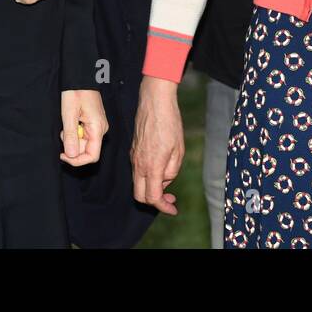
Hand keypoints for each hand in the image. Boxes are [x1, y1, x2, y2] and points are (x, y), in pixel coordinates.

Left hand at [60, 89, 106, 165]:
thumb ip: (71, 135)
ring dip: (72, 138)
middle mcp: (101, 130)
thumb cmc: (76, 93)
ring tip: (67, 124)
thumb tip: (71, 155)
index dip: (77, 160)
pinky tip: (71, 121)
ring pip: (84, 143)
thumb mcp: (69, 114)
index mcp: (98, 129)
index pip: (92, 156)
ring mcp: (98, 126)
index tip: (63, 154)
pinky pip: (84, 135)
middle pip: (87, 150)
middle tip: (63, 132)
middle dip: (72, 146)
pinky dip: (75, 132)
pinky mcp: (94, 123)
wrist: (81, 78)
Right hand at [131, 76, 184, 214]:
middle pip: (140, 195)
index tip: (173, 209)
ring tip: (169, 182)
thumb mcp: (178, 149)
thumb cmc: (169, 122)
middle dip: (155, 202)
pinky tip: (161, 169)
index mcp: (151, 166)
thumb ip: (172, 170)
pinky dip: (148, 177)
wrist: (154, 102)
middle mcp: (138, 164)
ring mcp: (134, 157)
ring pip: (138, 183)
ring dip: (152, 188)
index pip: (153, 197)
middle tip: (170, 199)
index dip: (163, 207)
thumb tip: (165, 180)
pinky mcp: (133, 151)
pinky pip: (138, 171)